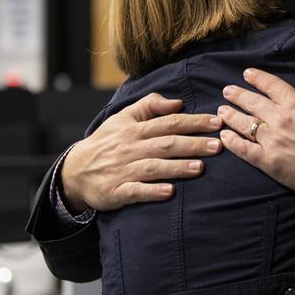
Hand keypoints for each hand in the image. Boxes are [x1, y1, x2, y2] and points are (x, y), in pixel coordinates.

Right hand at [61, 93, 222, 212]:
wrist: (75, 171)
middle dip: (193, 144)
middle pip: (165, 144)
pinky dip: (152, 192)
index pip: (168, 123)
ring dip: (177, 167)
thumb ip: (150, 105)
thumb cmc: (107, 142)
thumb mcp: (123, 117)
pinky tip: (169, 192)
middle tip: (218, 145)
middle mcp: (129, 148)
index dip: (194, 122)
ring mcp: (122, 171)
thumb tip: (177, 102)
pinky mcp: (115, 192)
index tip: (217, 122)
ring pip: (153, 167)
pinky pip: (135, 192)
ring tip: (201, 168)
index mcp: (134, 129)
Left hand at [219, 59, 294, 198]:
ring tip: (221, 111)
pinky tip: (224, 136)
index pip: (272, 86)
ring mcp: (272, 141)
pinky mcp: (269, 162)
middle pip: (253, 103)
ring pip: (245, 124)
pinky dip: (232, 142)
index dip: (258, 78)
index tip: (247, 74)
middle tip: (226, 91)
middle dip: (238, 95)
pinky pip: (244, 150)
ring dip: (231, 116)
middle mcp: (280, 119)